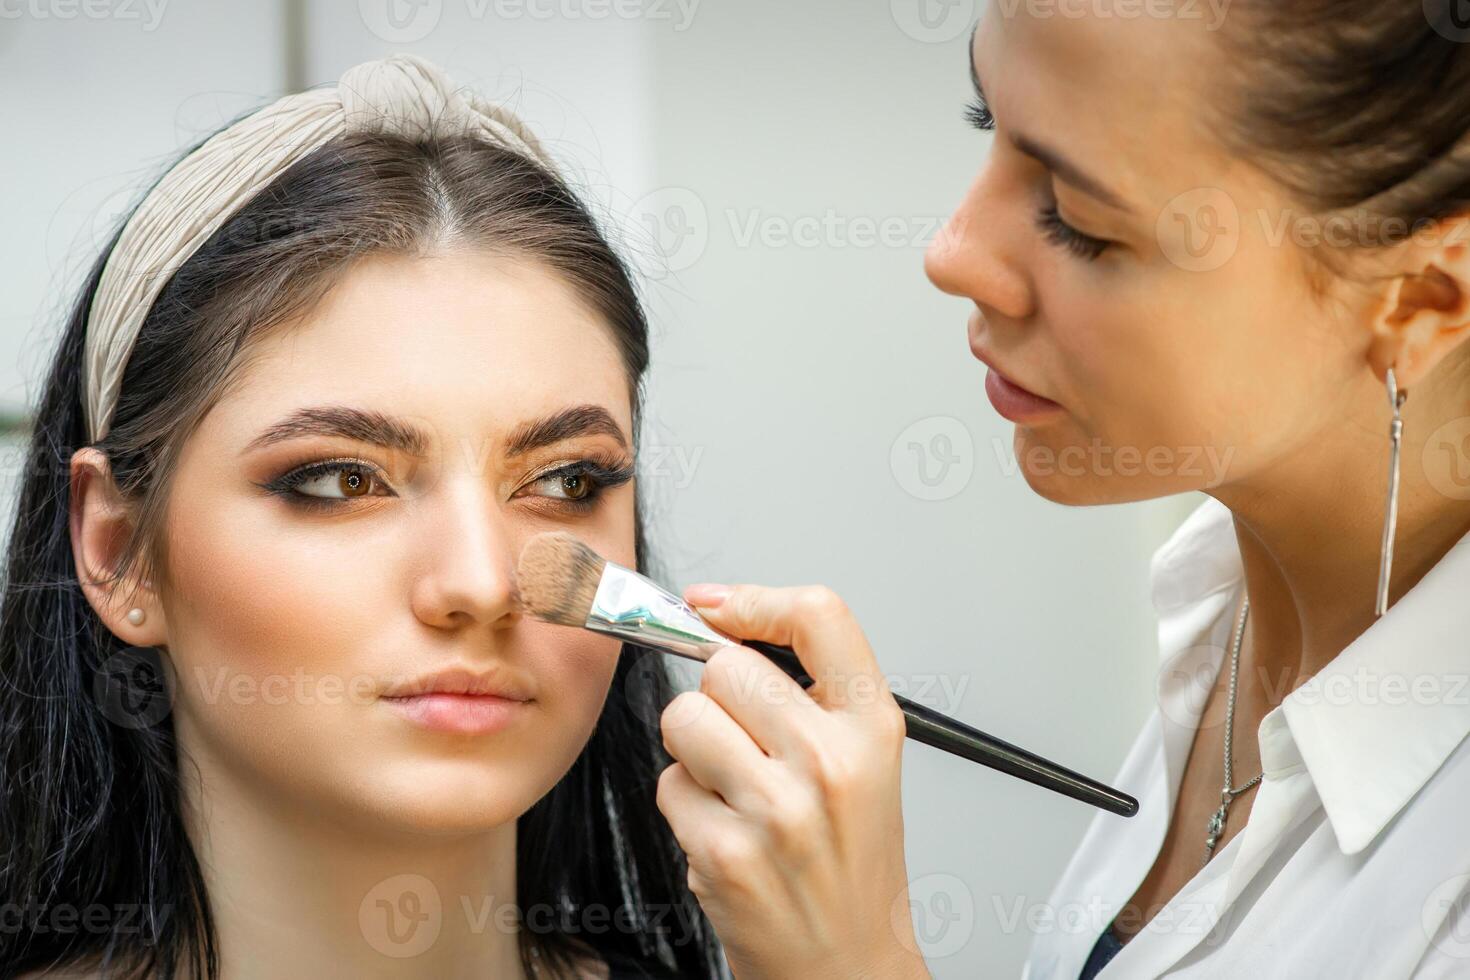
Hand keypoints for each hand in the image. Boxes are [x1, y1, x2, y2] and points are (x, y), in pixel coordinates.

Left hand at [655, 583, 932, 979]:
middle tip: (746, 744)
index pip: (819, 617)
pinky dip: (685, 807)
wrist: (849, 967)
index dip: (755, 600)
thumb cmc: (850, 864)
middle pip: (726, 666)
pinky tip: (726, 834)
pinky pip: (668, 786)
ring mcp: (778, 810)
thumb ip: (809, 690)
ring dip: (694, 751)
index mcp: (874, 729)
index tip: (717, 606)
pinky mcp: (726, 853)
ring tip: (735, 790)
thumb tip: (717, 616)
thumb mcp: (866, 762)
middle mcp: (832, 763)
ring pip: (684, 718)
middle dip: (719, 698)